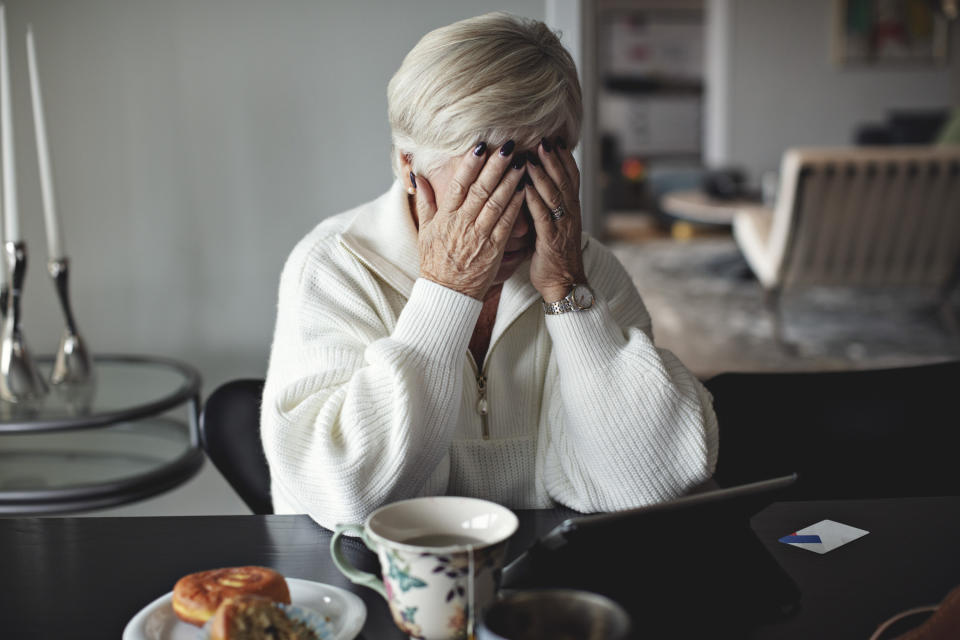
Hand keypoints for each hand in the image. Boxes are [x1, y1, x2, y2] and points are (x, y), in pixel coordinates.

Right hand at [415, 142, 526, 299]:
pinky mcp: (493, 249)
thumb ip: (425, 202)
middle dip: (495, 166)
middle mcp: (462, 223)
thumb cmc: (435, 262)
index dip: (469, 165)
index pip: (458, 185)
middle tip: (507, 146)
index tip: (480, 146)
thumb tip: (418, 177)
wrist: (447, 293)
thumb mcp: (424, 231)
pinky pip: (506, 223)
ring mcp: (478, 236)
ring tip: (521, 162)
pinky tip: (525, 189)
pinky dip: (516, 205)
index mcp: (445, 217)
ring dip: (510, 181)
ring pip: (496, 203)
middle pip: (480, 189)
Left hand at [524, 138, 586, 302]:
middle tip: (544, 139)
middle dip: (554, 159)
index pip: (572, 178)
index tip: (556, 140)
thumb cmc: (553, 256)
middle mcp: (570, 215)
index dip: (565, 158)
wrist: (563, 284)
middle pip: (564, 180)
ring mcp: (562, 227)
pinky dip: (534, 199)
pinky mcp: (550, 240)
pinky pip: (542, 215)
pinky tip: (524, 185)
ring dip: (543, 174)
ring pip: (555, 194)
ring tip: (532, 155)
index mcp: (571, 210)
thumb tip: (532, 187)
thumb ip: (546, 207)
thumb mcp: (552, 226)